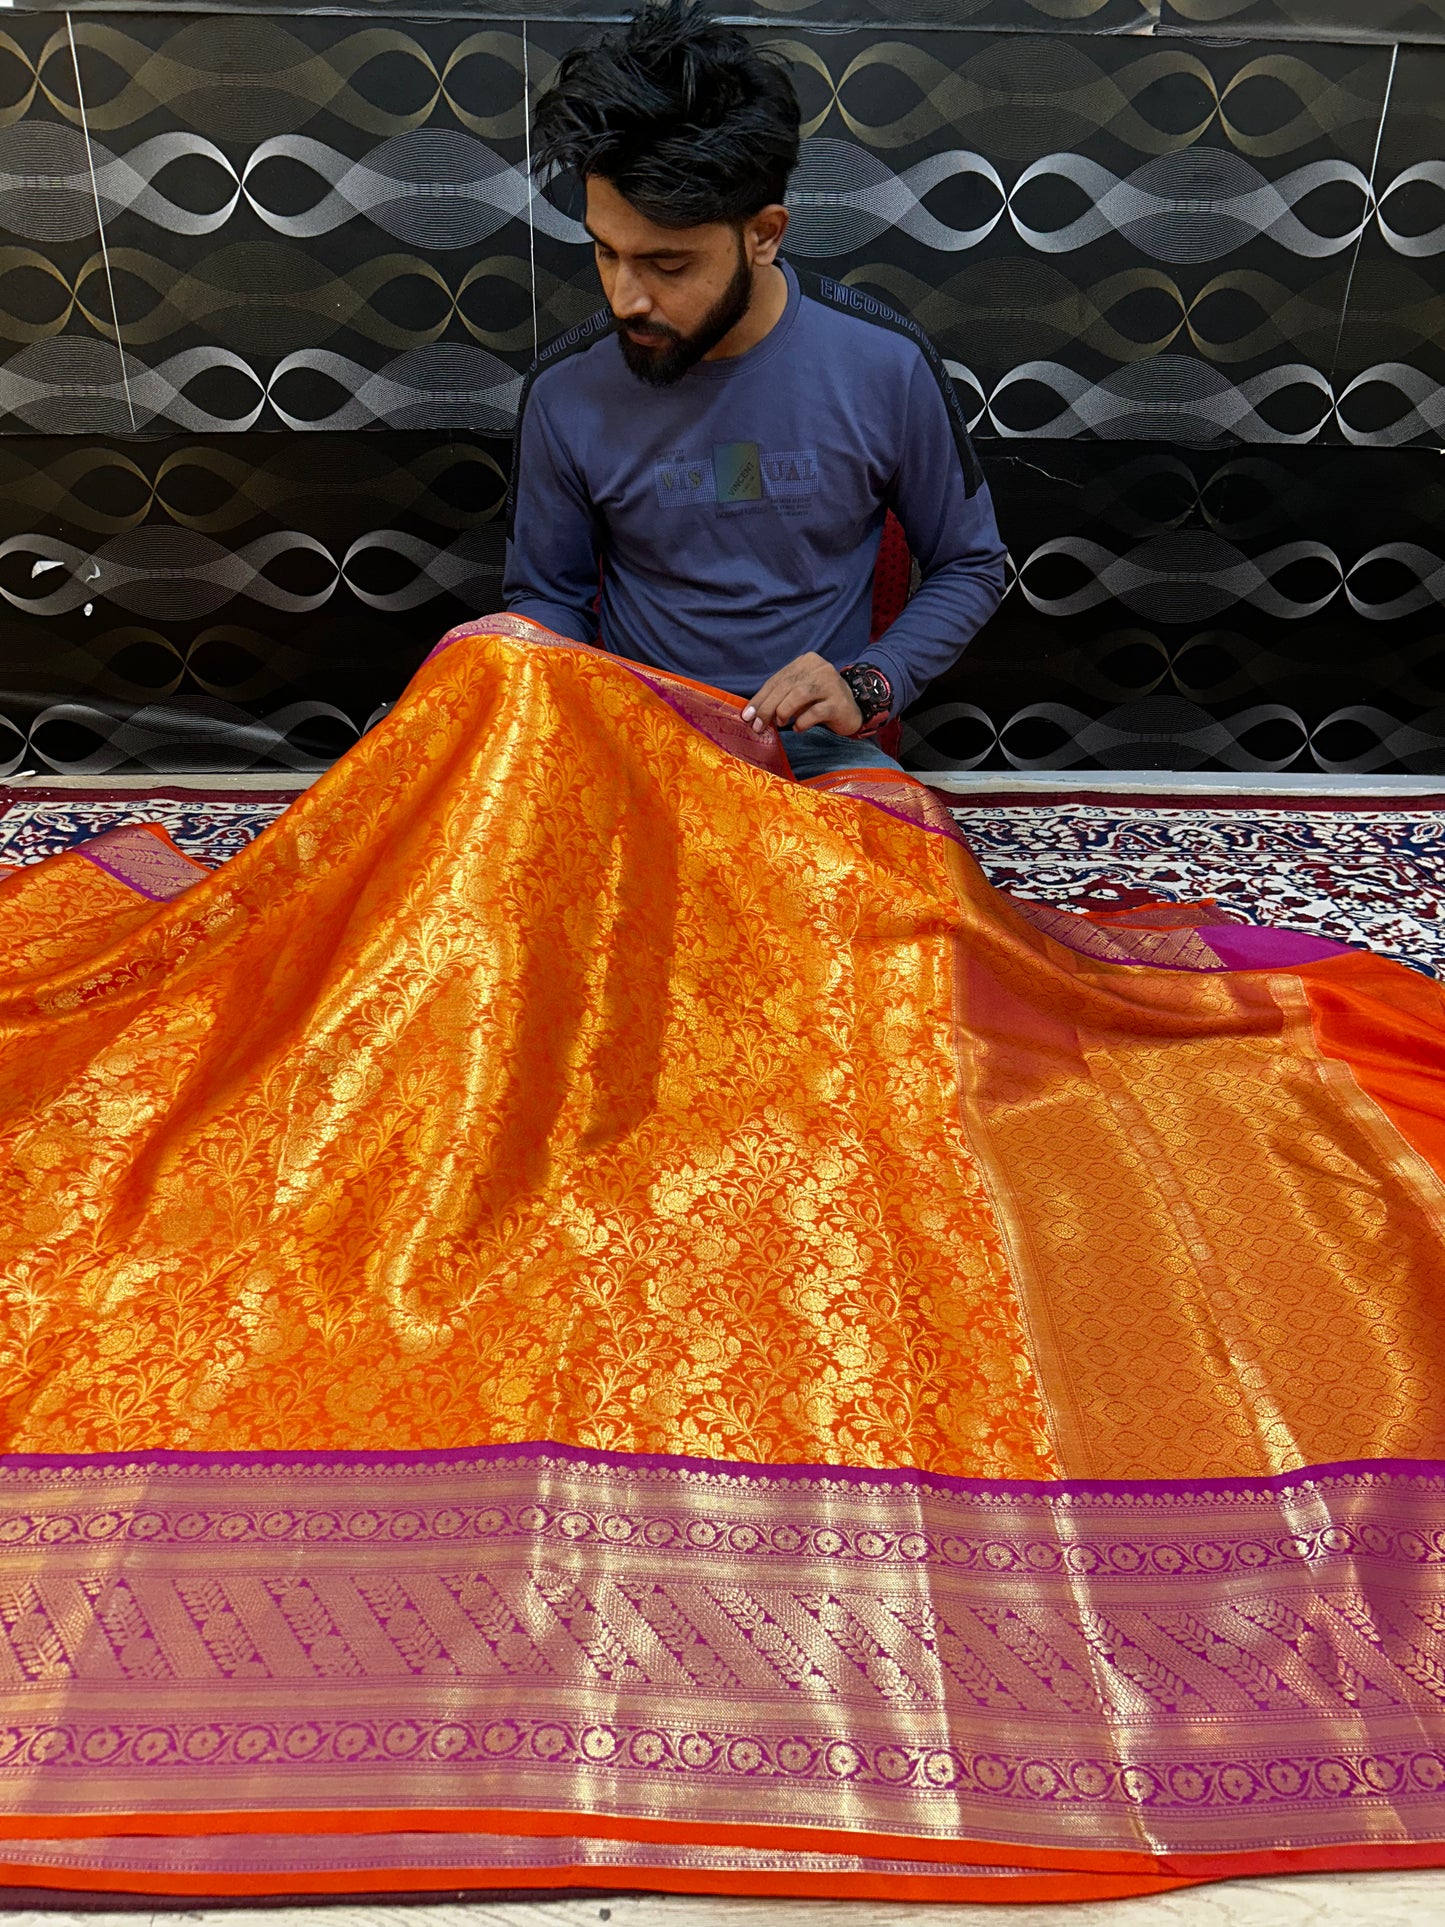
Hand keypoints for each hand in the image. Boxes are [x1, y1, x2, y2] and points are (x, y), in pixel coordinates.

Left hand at [741, 653, 862, 736]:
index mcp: (806, 661)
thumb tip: (752, 713)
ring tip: (780, 724)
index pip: (777, 679)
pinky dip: (802, 722)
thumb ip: (779, 696)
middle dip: (767, 707)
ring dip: (784, 711)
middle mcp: (820, 668)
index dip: (760, 698)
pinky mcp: (839, 702)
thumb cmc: (820, 701)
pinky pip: (815, 712)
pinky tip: (798, 728)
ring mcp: (831, 683)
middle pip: (786, 686)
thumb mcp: (798, 693)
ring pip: (799, 695)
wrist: (853, 709)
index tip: (747, 715)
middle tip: (758, 725)